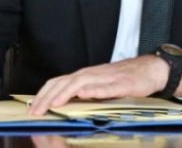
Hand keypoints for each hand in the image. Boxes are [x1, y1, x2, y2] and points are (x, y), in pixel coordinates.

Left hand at [28, 55, 181, 115]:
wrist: (149, 70)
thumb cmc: (125, 79)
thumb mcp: (100, 86)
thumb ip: (84, 93)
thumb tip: (64, 104)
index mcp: (84, 76)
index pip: (57, 82)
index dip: (43, 94)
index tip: (32, 107)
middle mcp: (91, 74)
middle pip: (63, 82)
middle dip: (47, 97)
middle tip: (35, 111)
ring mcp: (104, 78)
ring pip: (78, 83)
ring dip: (63, 94)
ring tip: (52, 105)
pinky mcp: (118, 83)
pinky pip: (102, 86)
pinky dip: (90, 90)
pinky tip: (81, 95)